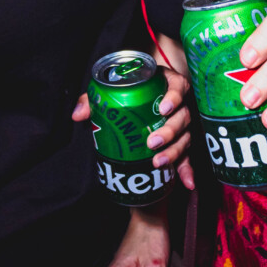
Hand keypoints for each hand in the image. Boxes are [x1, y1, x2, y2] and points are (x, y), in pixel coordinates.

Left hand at [72, 67, 193, 188]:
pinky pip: (188, 156)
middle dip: (169, 131)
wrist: (137, 101)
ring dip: (174, 150)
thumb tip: (78, 114)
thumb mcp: (111, 91)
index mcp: (166, 84)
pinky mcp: (181, 142)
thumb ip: (95, 99)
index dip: (174, 97)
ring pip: (185, 137)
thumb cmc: (127, 91)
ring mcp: (182, 124)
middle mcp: (179, 104)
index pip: (179, 86)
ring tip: (157, 161)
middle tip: (151, 142)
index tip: (163, 108)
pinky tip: (187, 182)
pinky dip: (188, 170)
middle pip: (182, 116)